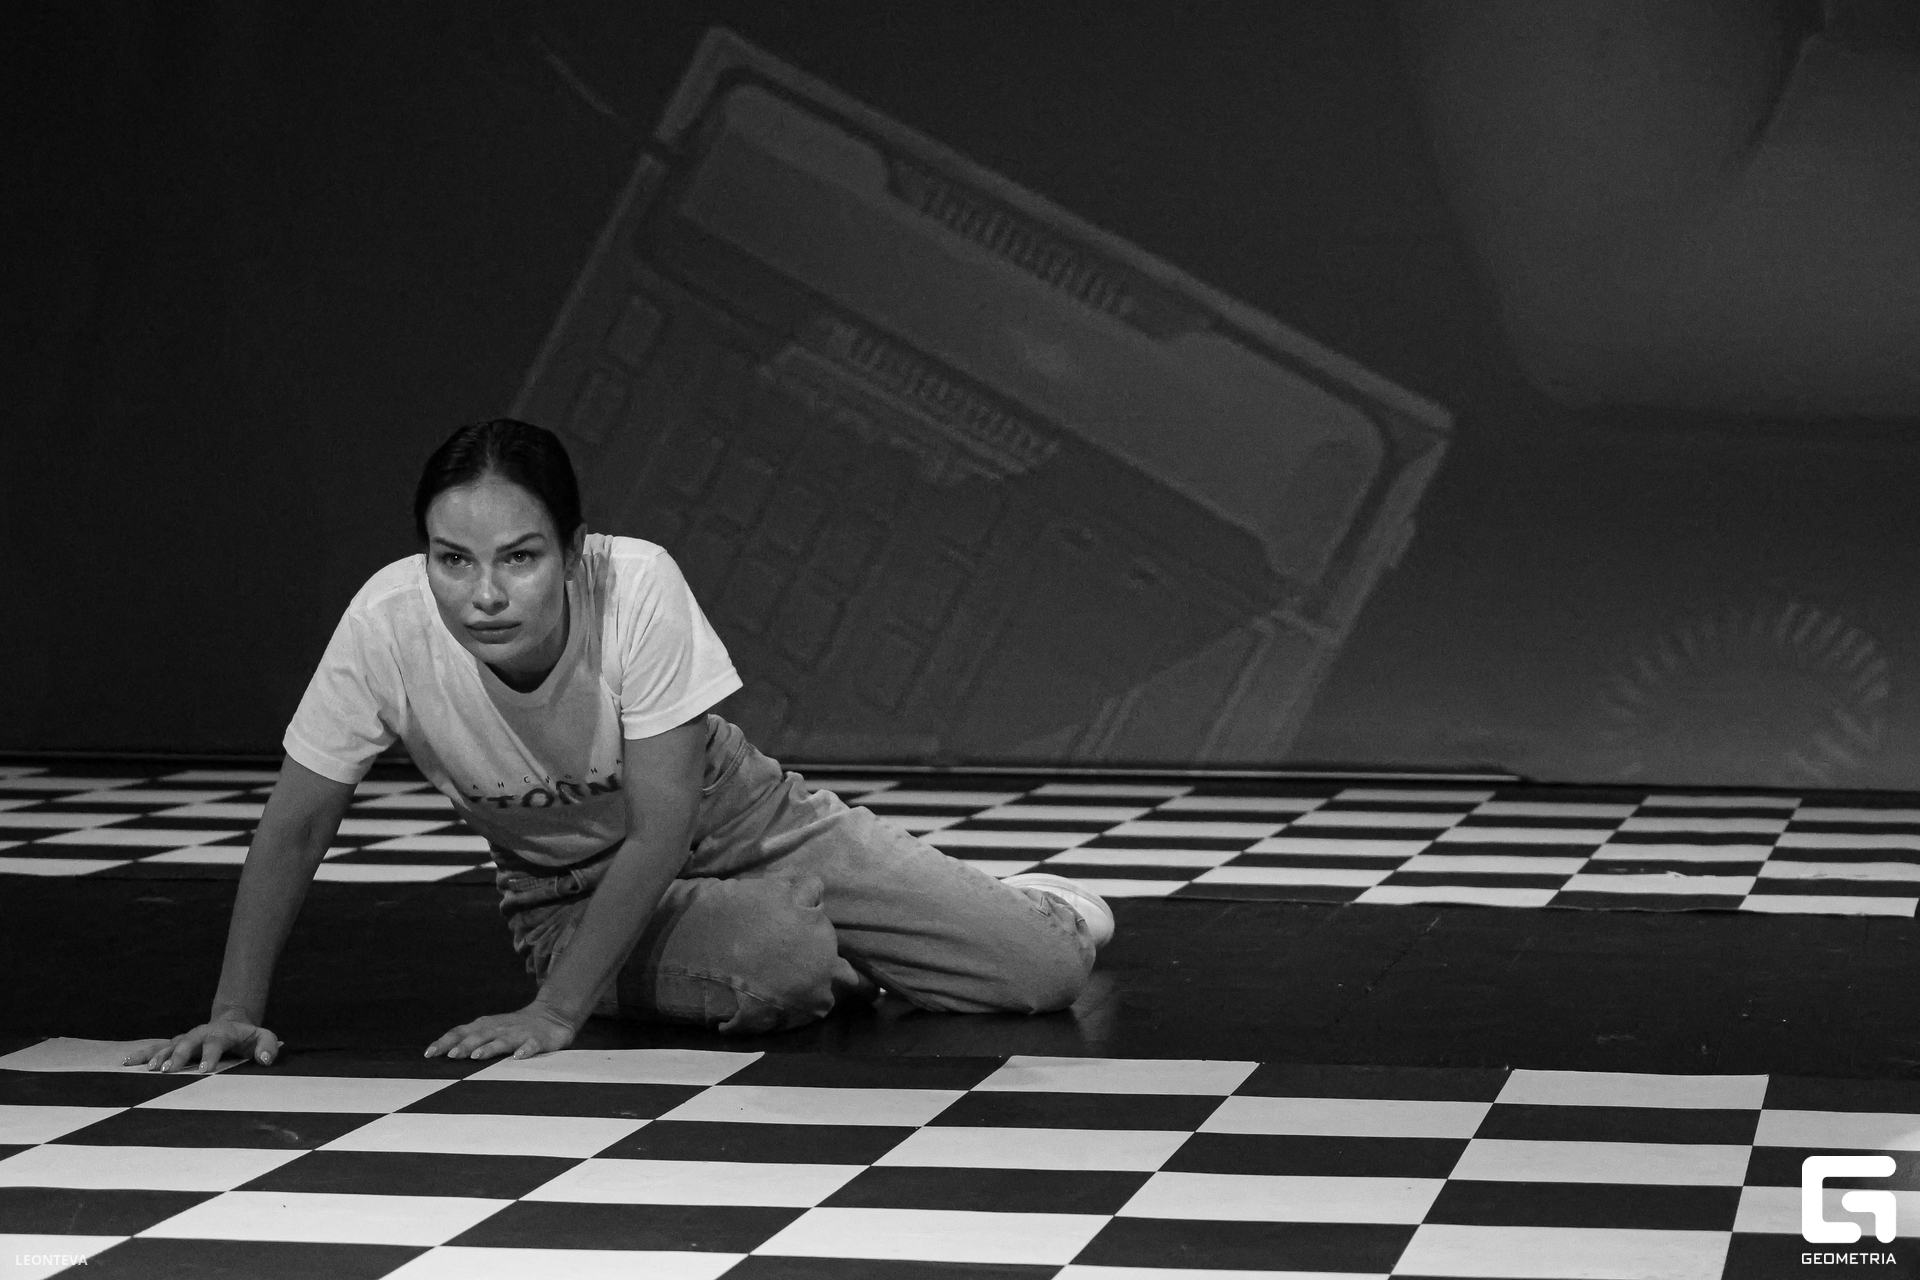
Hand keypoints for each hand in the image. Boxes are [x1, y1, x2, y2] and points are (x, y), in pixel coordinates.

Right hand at [124, 1016, 280, 1072]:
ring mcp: (186, 1039)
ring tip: (148, 1069)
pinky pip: (157, 1048)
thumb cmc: (248, 1036)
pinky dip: (143, 1054)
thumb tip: (266, 1059)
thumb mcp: (264, 1037)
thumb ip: (268, 1046)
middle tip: (169, 1070)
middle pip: (188, 1042)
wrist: (232, 1023)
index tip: (205, 1070)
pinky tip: (127, 1063)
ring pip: (169, 1045)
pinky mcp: (175, 1045)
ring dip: (159, 1056)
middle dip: (179, 1055)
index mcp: (222, 1032)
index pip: (216, 1042)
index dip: (211, 1055)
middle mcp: (201, 1034)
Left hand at [425, 1001, 577, 1061]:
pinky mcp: (538, 1040)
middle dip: (465, 1046)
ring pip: (503, 1041)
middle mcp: (500, 1028)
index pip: (461, 1032)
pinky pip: (532, 1045)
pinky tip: (519, 1057)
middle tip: (451, 1056)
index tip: (429, 1054)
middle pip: (480, 1036)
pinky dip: (525, 1050)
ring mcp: (519, 1034)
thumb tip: (442, 1054)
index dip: (445, 1042)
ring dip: (490, 1048)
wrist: (552, 1014)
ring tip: (477, 1056)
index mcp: (486, 1026)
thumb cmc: (513, 1028)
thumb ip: (469, 1040)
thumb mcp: (490, 1030)